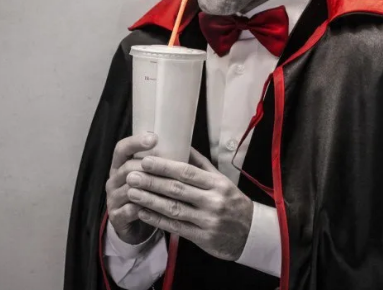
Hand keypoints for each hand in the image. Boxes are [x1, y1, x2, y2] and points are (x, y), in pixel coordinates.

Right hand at [105, 133, 158, 244]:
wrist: (135, 227)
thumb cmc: (148, 195)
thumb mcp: (151, 176)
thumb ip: (161, 162)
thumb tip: (186, 146)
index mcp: (120, 165)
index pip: (122, 148)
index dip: (136, 142)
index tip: (154, 137)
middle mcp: (113, 180)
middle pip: (127, 168)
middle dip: (148, 167)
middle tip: (168, 166)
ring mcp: (113, 199)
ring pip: (129, 190)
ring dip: (149, 189)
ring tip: (169, 187)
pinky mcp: (117, 217)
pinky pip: (129, 211)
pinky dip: (144, 209)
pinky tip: (158, 208)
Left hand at [126, 147, 253, 260]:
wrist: (251, 232)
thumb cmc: (232, 202)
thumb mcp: (221, 180)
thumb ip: (201, 165)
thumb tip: (182, 145)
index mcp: (217, 183)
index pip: (187, 172)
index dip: (164, 166)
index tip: (145, 161)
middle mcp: (213, 200)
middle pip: (177, 189)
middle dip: (152, 182)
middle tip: (131, 175)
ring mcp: (207, 220)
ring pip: (173, 208)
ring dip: (150, 200)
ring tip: (132, 192)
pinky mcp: (202, 237)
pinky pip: (175, 227)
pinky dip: (157, 220)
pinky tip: (143, 212)